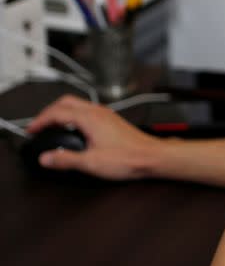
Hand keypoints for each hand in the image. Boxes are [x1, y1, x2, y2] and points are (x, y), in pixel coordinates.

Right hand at [26, 95, 160, 179]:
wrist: (152, 156)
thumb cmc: (128, 158)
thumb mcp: (91, 163)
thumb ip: (65, 160)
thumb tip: (46, 158)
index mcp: (90, 118)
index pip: (57, 112)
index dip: (40, 121)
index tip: (31, 130)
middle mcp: (98, 111)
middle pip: (66, 102)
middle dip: (49, 112)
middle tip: (39, 126)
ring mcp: (106, 114)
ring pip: (78, 104)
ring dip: (62, 113)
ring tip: (53, 128)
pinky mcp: (111, 120)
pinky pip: (87, 111)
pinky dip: (74, 116)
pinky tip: (74, 130)